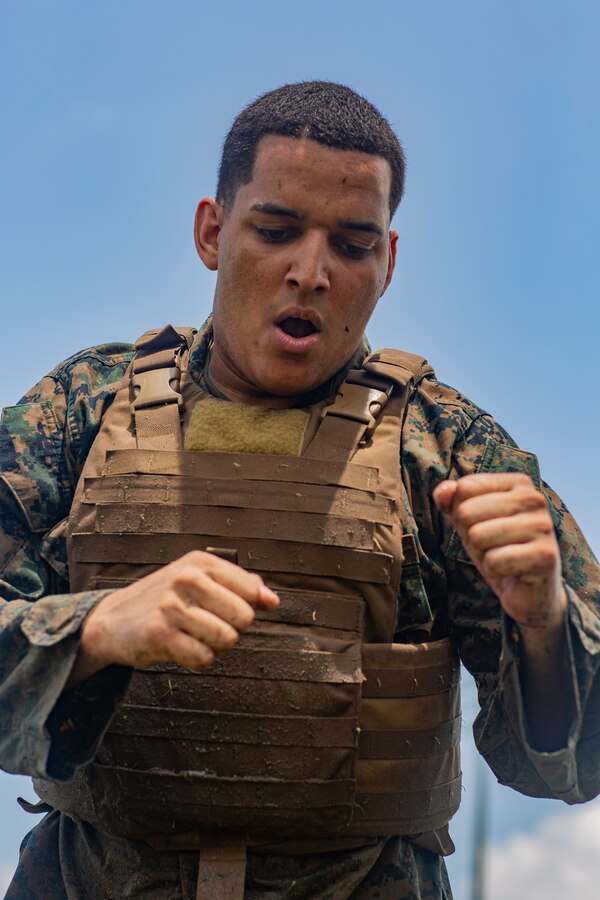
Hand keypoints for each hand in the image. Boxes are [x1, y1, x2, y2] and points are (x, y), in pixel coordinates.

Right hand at [68, 551, 278, 684]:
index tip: (224, 610)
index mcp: (200, 562)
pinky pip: (204, 658)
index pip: (251, 590)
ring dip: (215, 646)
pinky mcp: (160, 635)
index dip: (245, 607)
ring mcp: (171, 606)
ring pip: (227, 640)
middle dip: (231, 629)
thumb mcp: (200, 580)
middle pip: (244, 618)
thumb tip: (274, 602)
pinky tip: (180, 648)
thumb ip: (241, 586)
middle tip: (206, 626)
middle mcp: (186, 578)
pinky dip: (198, 659)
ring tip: (194, 636)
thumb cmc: (166, 599)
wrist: (111, 620)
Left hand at [433, 473, 566, 631]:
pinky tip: (512, 571)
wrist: (530, 591)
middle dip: (471, 536)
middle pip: (467, 512)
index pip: (465, 487)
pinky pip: (493, 561)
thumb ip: (451, 501)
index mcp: (519, 483)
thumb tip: (444, 490)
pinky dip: (495, 571)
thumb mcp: (469, 521)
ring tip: (502, 557)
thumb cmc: (498, 548)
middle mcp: (534, 499)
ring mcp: (543, 526)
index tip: (484, 526)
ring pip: (478, 536)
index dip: (462, 514)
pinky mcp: (545, 555)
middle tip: (493, 546)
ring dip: (483, 554)